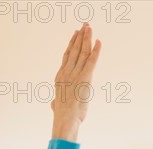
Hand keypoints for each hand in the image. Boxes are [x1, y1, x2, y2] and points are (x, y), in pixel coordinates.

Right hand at [51, 23, 101, 140]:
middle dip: (80, 37)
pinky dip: (96, 51)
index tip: (75, 35)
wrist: (65, 118)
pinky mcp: (86, 78)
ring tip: (89, 28)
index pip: (67, 56)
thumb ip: (55, 102)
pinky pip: (92, 61)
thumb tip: (53, 104)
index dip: (71, 44)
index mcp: (60, 77)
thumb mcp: (56, 106)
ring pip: (82, 52)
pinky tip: (99, 42)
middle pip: (74, 50)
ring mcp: (76, 74)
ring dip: (87, 39)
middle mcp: (67, 72)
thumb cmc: (61, 116)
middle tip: (84, 26)